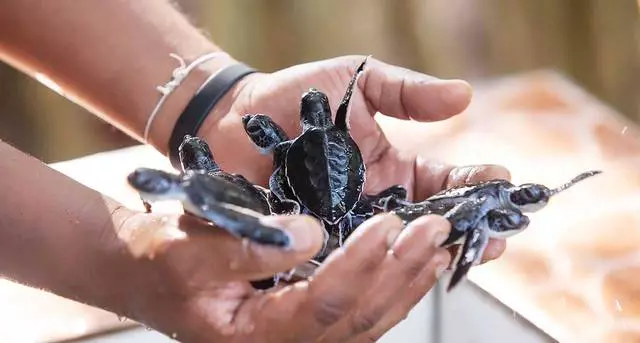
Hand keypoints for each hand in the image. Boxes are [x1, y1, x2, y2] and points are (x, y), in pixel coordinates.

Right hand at [116, 210, 450, 342]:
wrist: (140, 269)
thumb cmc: (157, 260)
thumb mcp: (190, 249)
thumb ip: (249, 245)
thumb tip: (314, 235)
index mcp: (254, 335)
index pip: (324, 305)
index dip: (361, 264)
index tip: (390, 224)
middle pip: (358, 319)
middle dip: (402, 273)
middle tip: (438, 232)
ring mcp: (296, 337)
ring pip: (366, 320)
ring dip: (407, 281)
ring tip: (439, 245)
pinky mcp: (303, 321)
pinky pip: (357, 312)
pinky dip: (390, 285)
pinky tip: (412, 260)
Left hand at [201, 55, 509, 263]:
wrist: (233, 115)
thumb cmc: (296, 96)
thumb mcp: (358, 82)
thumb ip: (406, 93)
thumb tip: (464, 95)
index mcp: (392, 171)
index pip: (444, 184)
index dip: (475, 186)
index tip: (502, 186)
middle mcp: (374, 206)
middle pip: (428, 226)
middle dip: (465, 230)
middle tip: (496, 237)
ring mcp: (344, 228)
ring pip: (391, 251)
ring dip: (425, 253)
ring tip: (456, 252)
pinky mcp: (310, 242)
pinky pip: (343, 259)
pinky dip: (368, 266)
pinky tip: (391, 267)